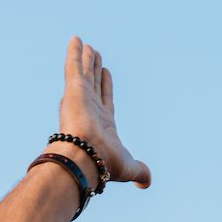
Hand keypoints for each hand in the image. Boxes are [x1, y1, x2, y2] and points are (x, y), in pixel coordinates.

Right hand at [54, 36, 150, 188]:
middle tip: (95, 53)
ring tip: (86, 43)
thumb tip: (147, 182)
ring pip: (84, 73)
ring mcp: (81, 99)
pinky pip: (74, 66)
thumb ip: (140, 171)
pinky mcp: (74, 90)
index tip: (106, 72)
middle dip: (94, 69)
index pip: (105, 99)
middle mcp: (90, 109)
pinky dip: (74, 53)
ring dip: (85, 58)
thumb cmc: (105, 164)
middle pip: (93, 84)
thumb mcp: (129, 167)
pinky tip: (76, 39)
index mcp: (102, 123)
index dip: (106, 86)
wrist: (87, 159)